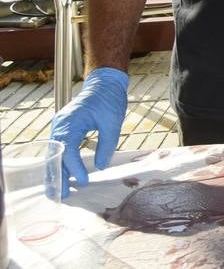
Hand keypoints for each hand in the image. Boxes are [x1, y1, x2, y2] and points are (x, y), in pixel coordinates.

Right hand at [49, 66, 128, 196]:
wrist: (104, 83)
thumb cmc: (109, 99)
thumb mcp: (113, 122)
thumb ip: (107, 145)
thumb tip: (101, 166)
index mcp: (70, 122)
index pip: (68, 151)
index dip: (75, 167)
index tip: (84, 180)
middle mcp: (60, 125)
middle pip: (55, 155)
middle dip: (58, 176)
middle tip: (62, 194)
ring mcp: (60, 126)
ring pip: (55, 154)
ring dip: (57, 171)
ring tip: (60, 190)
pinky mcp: (64, 128)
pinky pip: (59, 148)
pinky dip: (60, 162)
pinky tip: (63, 175)